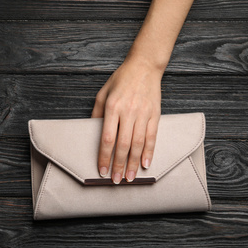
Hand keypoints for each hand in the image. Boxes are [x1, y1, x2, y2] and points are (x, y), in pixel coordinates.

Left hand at [91, 57, 161, 183]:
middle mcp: (128, 112)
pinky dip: (149, 152)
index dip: (104, 157)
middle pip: (123, 145)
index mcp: (112, 107)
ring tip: (129, 177)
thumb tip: (92, 133)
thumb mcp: (102, 94)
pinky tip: (147, 164)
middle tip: (115, 180)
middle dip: (118, 165)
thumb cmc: (120, 80)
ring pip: (138, 144)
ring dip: (133, 163)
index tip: (101, 170)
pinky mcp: (155, 114)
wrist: (144, 67)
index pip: (107, 138)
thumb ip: (97, 114)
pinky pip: (152, 136)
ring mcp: (143, 114)